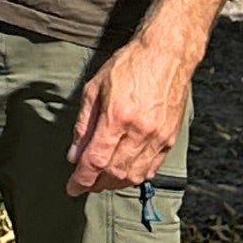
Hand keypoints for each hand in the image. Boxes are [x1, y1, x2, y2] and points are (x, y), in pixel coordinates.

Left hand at [66, 36, 192, 196]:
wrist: (166, 55)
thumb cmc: (130, 65)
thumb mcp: (94, 89)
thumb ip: (83, 124)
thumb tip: (75, 154)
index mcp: (117, 116)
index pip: (96, 160)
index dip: (81, 179)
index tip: (72, 187)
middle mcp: (140, 130)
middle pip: (115, 172)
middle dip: (96, 183)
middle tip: (85, 183)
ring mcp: (158, 136)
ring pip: (135, 175)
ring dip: (115, 183)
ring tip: (102, 180)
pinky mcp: (170, 138)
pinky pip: (152, 168)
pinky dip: (136, 176)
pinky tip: (125, 172)